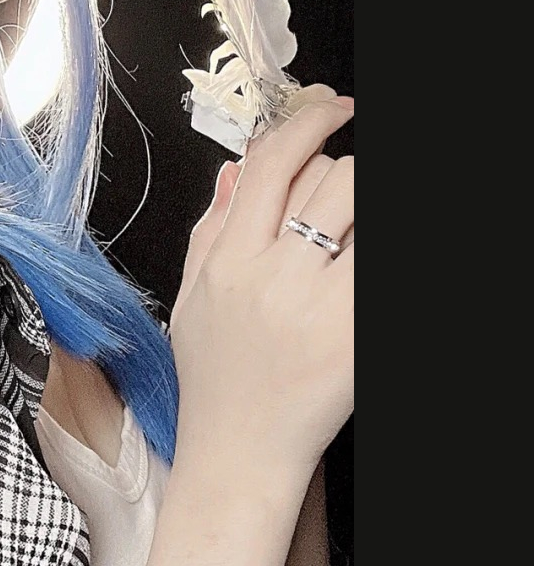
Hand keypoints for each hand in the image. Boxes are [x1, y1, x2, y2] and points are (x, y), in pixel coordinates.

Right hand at [169, 86, 353, 479]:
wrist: (238, 455)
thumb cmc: (216, 381)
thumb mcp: (193, 297)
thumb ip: (212, 229)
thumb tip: (238, 170)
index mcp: (227, 261)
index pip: (270, 165)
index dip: (307, 124)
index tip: (332, 110)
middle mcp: (271, 277)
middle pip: (330, 181)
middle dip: (347, 175)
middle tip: (347, 192)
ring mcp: (318, 309)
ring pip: (362, 215)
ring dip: (364, 211)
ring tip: (351, 235)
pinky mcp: (355, 338)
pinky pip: (373, 269)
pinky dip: (368, 257)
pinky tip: (357, 263)